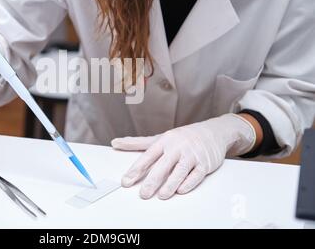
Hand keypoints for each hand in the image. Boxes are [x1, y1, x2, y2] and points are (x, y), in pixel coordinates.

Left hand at [111, 114, 255, 199]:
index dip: (136, 169)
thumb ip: (136, 143)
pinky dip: (189, 182)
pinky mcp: (205, 163)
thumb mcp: (159, 138)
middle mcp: (177, 148)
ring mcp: (191, 155)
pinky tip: (181, 190)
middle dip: (152, 181)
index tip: (126, 181)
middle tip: (144, 194)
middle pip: (162, 165)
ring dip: (171, 184)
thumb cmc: (181, 137)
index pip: (147, 156)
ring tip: (162, 195)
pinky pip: (196, 174)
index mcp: (164, 141)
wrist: (212, 131)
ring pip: (180, 171)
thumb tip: (115, 143)